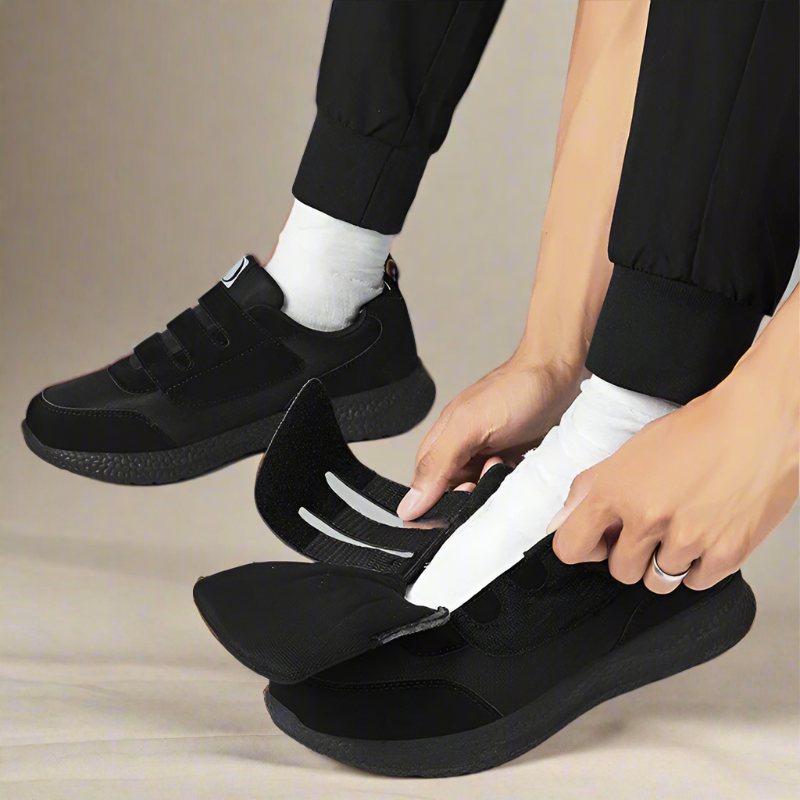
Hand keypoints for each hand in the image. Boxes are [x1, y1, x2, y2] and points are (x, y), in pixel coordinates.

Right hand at [397, 353, 583, 519]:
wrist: (560, 374)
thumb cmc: (515, 389)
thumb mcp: (468, 426)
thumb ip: (437, 465)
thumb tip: (410, 504)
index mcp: (442, 443)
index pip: (425, 489)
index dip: (437, 505)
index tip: (459, 503)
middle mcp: (464, 453)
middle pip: (455, 497)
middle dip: (472, 498)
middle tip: (489, 477)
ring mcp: (490, 460)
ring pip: (484, 497)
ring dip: (496, 492)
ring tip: (507, 465)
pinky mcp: (515, 465)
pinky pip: (508, 491)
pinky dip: (514, 489)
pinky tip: (522, 472)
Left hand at [550, 341, 798, 592]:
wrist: (758, 422)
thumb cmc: (698, 430)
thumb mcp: (630, 452)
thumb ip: (591, 489)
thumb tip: (564, 520)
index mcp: (614, 490)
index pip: (569, 546)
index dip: (582, 547)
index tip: (596, 543)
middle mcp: (646, 517)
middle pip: (620, 571)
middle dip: (631, 556)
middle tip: (649, 532)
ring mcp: (686, 539)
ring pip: (657, 582)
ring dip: (665, 564)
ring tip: (680, 531)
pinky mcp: (724, 553)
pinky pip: (695, 583)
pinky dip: (699, 567)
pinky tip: (705, 537)